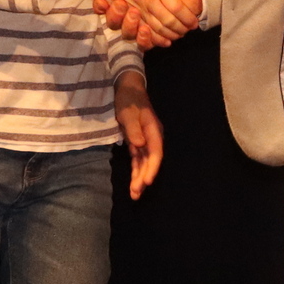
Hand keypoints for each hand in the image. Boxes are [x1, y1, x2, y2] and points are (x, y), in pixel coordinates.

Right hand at [94, 0, 200, 48]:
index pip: (105, 5)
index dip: (101, 7)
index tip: (103, 0)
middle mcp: (133, 10)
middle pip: (115, 22)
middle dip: (115, 17)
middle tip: (126, 6)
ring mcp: (145, 22)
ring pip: (128, 33)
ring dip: (129, 27)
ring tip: (136, 16)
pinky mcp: (158, 32)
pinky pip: (146, 43)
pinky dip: (145, 40)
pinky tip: (147, 31)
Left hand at [114, 72, 162, 198]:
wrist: (127, 88)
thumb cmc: (128, 99)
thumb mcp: (128, 112)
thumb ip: (133, 129)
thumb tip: (139, 145)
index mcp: (153, 130)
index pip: (155, 152)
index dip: (152, 168)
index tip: (147, 181)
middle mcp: (152, 138)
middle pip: (151, 161)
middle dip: (144, 178)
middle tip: (136, 193)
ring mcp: (146, 141)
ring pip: (145, 163)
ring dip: (140, 178)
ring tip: (135, 194)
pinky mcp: (138, 142)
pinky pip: (138, 160)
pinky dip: (135, 171)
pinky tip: (133, 183)